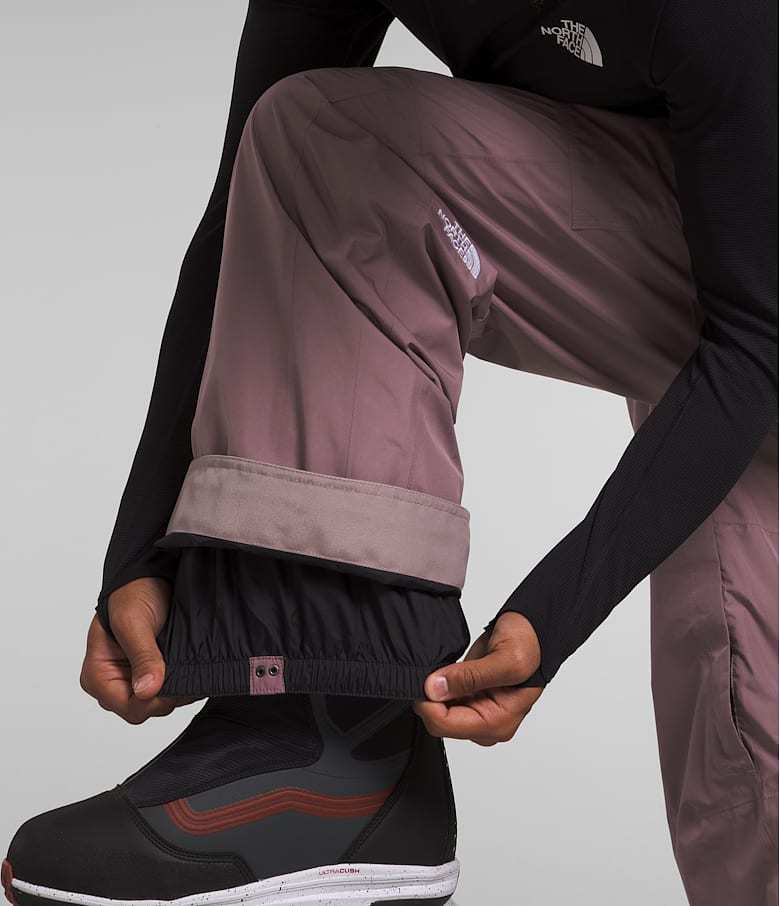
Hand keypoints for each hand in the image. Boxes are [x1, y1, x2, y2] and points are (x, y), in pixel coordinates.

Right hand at [80, 577, 192, 723]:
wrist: (148, 574)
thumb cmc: (133, 593)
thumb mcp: (134, 622)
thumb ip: (142, 656)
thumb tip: (146, 691)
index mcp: (97, 677)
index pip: (131, 709)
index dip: (156, 700)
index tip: (176, 679)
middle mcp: (112, 684)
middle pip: (147, 709)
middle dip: (170, 693)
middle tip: (187, 667)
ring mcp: (131, 680)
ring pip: (160, 702)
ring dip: (178, 686)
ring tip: (189, 662)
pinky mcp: (150, 674)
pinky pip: (169, 690)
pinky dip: (182, 681)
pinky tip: (191, 665)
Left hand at [414, 612, 543, 745]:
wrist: (530, 630)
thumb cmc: (528, 646)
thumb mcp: (505, 660)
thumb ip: (469, 677)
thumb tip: (434, 689)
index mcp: (498, 723)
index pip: (446, 725)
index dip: (429, 703)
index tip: (425, 680)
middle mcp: (486, 723)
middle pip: (439, 722)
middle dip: (431, 698)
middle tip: (435, 670)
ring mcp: (476, 711)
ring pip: (437, 710)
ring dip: (433, 690)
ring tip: (444, 668)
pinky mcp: (467, 698)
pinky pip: (441, 698)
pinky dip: (437, 684)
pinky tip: (445, 670)